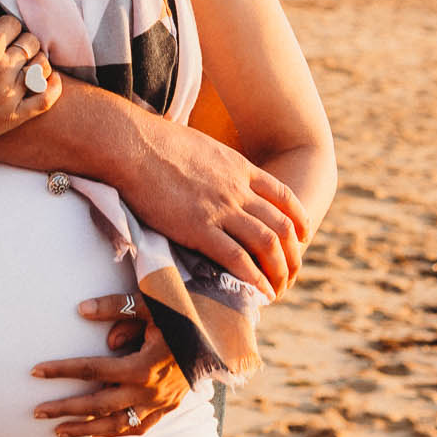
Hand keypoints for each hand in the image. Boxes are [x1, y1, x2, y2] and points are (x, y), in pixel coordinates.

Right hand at [0, 12, 58, 172]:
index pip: (12, 23)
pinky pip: (46, 99)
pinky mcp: (13, 117)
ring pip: (41, 66)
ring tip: (25, 62)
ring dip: (36, 59)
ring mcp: (10, 94)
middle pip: (30, 41)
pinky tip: (51, 79)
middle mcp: (3, 69)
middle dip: (22, 39)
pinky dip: (54, 86)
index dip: (5, 24)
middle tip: (10, 46)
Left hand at [31, 294, 190, 436]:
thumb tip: (80, 310)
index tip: (36, 372)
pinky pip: (139, 427)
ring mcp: (161, 404)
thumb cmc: (183, 311)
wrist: (223, 332)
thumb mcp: (151, 302)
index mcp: (143, 364)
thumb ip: (116, 306)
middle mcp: (150, 390)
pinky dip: (116, 432)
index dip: (62, 371)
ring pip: (117, 425)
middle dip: (65, 408)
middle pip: (98, 404)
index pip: (92, 369)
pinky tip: (97, 432)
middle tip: (37, 411)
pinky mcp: (169, 408)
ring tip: (58, 431)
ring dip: (86, 430)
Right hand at [125, 121, 306, 298]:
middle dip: (293, 253)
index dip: (299, 218)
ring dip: (278, 270)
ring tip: (280, 288)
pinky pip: (237, 259)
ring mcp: (221, 209)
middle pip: (281, 225)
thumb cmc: (155, 143)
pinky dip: (254, 278)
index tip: (303, 236)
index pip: (283, 196)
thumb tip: (213, 171)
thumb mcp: (201, 147)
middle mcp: (238, 189)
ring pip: (266, 244)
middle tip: (293, 271)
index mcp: (239, 168)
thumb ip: (216, 165)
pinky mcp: (199, 229)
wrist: (132, 145)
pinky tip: (260, 292)